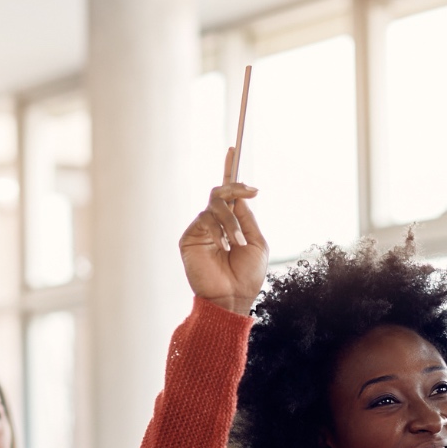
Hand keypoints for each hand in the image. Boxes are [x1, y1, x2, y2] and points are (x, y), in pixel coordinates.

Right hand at [179, 150, 267, 315]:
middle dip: (236, 188)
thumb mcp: (256, 242)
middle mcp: (215, 223)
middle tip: (252, 191)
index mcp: (232, 223)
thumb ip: (246, 218)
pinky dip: (218, 231)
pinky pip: (204, 220)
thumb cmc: (247, 276)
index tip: (234, 149)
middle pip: (220, 192)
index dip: (229, 171)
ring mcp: (201, 229)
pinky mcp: (190, 238)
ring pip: (214, 205)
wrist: (232, 298)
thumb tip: (240, 197)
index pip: (229, 193)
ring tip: (237, 243)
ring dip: (231, 221)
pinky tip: (224, 247)